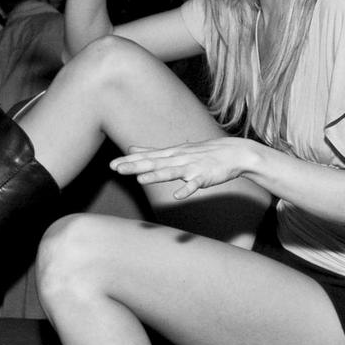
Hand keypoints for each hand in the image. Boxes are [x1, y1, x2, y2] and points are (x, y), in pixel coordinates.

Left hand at [110, 138, 257, 198]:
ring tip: (141, 180)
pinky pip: (194, 184)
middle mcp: (178, 159)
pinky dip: (187, 189)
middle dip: (136, 166)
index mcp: (170, 154)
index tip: (112, 165)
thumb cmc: (202, 152)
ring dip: (156, 175)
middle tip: (117, 169)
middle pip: (154, 163)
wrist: (233, 153)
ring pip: (171, 172)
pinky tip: (178, 196)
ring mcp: (191, 167)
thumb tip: (131, 148)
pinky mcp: (204, 176)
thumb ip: (152, 152)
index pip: (147, 157)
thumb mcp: (175, 150)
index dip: (129, 161)